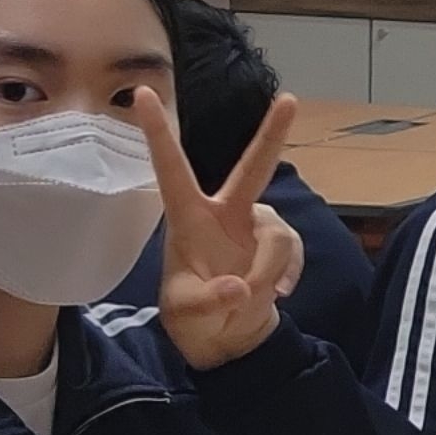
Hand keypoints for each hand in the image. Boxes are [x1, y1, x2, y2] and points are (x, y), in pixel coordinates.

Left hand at [133, 87, 300, 370]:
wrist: (229, 342)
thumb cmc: (194, 321)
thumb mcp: (187, 316)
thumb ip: (210, 302)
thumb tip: (239, 287)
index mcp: (188, 219)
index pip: (172, 169)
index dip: (158, 131)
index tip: (143, 92)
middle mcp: (226, 213)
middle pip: (253, 168)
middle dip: (273, 134)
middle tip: (291, 100)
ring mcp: (256, 228)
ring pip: (277, 233)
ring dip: (267, 270)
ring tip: (254, 297)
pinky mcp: (278, 246)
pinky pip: (292, 250)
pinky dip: (286, 274)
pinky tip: (276, 293)